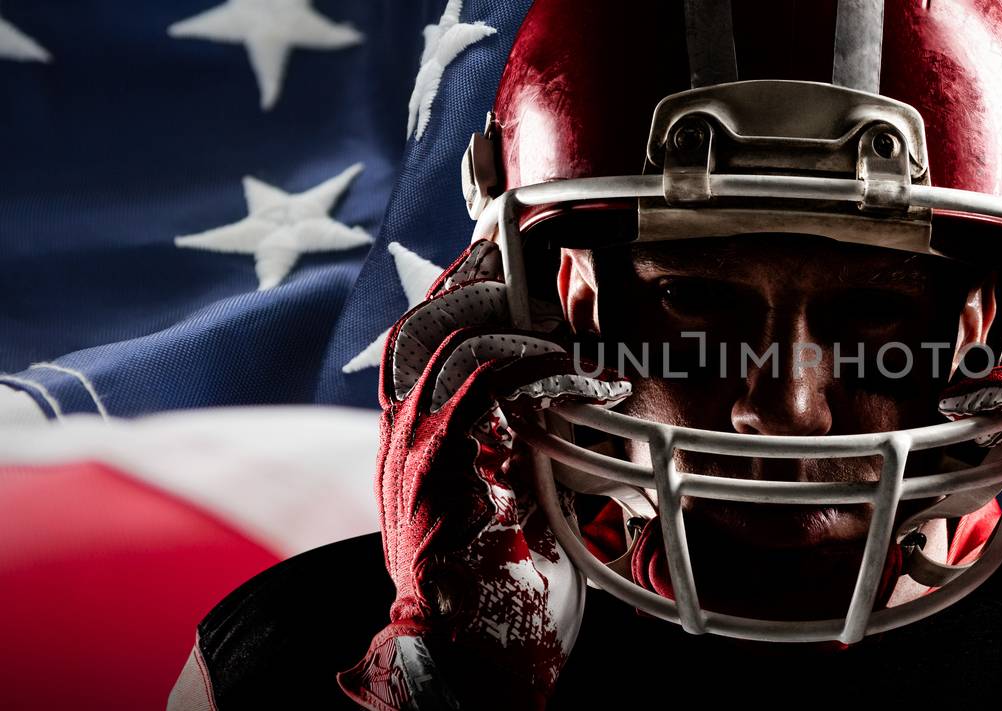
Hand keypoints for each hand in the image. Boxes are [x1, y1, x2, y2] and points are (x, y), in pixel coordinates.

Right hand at [338, 240, 627, 710]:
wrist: (469, 660)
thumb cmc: (502, 589)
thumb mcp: (520, 500)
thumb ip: (528, 446)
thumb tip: (570, 403)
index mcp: (417, 440)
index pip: (421, 340)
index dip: (458, 291)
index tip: (502, 256)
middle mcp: (401, 439)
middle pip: (420, 325)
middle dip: (475, 283)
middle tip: (531, 260)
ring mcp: (409, 455)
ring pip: (445, 347)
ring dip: (516, 327)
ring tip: (569, 337)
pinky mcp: (432, 475)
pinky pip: (478, 393)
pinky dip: (534, 372)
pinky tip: (580, 379)